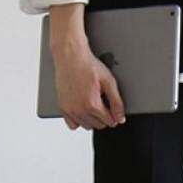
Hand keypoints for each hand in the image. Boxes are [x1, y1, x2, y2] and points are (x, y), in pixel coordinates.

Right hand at [49, 4, 125, 130]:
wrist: (70, 56)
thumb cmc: (88, 66)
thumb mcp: (108, 82)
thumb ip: (116, 102)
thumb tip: (120, 118)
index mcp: (91, 104)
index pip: (109, 121)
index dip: (114, 115)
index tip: (113, 108)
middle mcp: (79, 109)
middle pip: (98, 125)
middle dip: (104, 117)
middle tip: (103, 102)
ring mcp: (69, 109)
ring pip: (86, 126)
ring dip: (92, 119)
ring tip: (93, 104)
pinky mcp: (62, 107)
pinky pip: (72, 125)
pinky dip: (78, 120)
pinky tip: (82, 109)